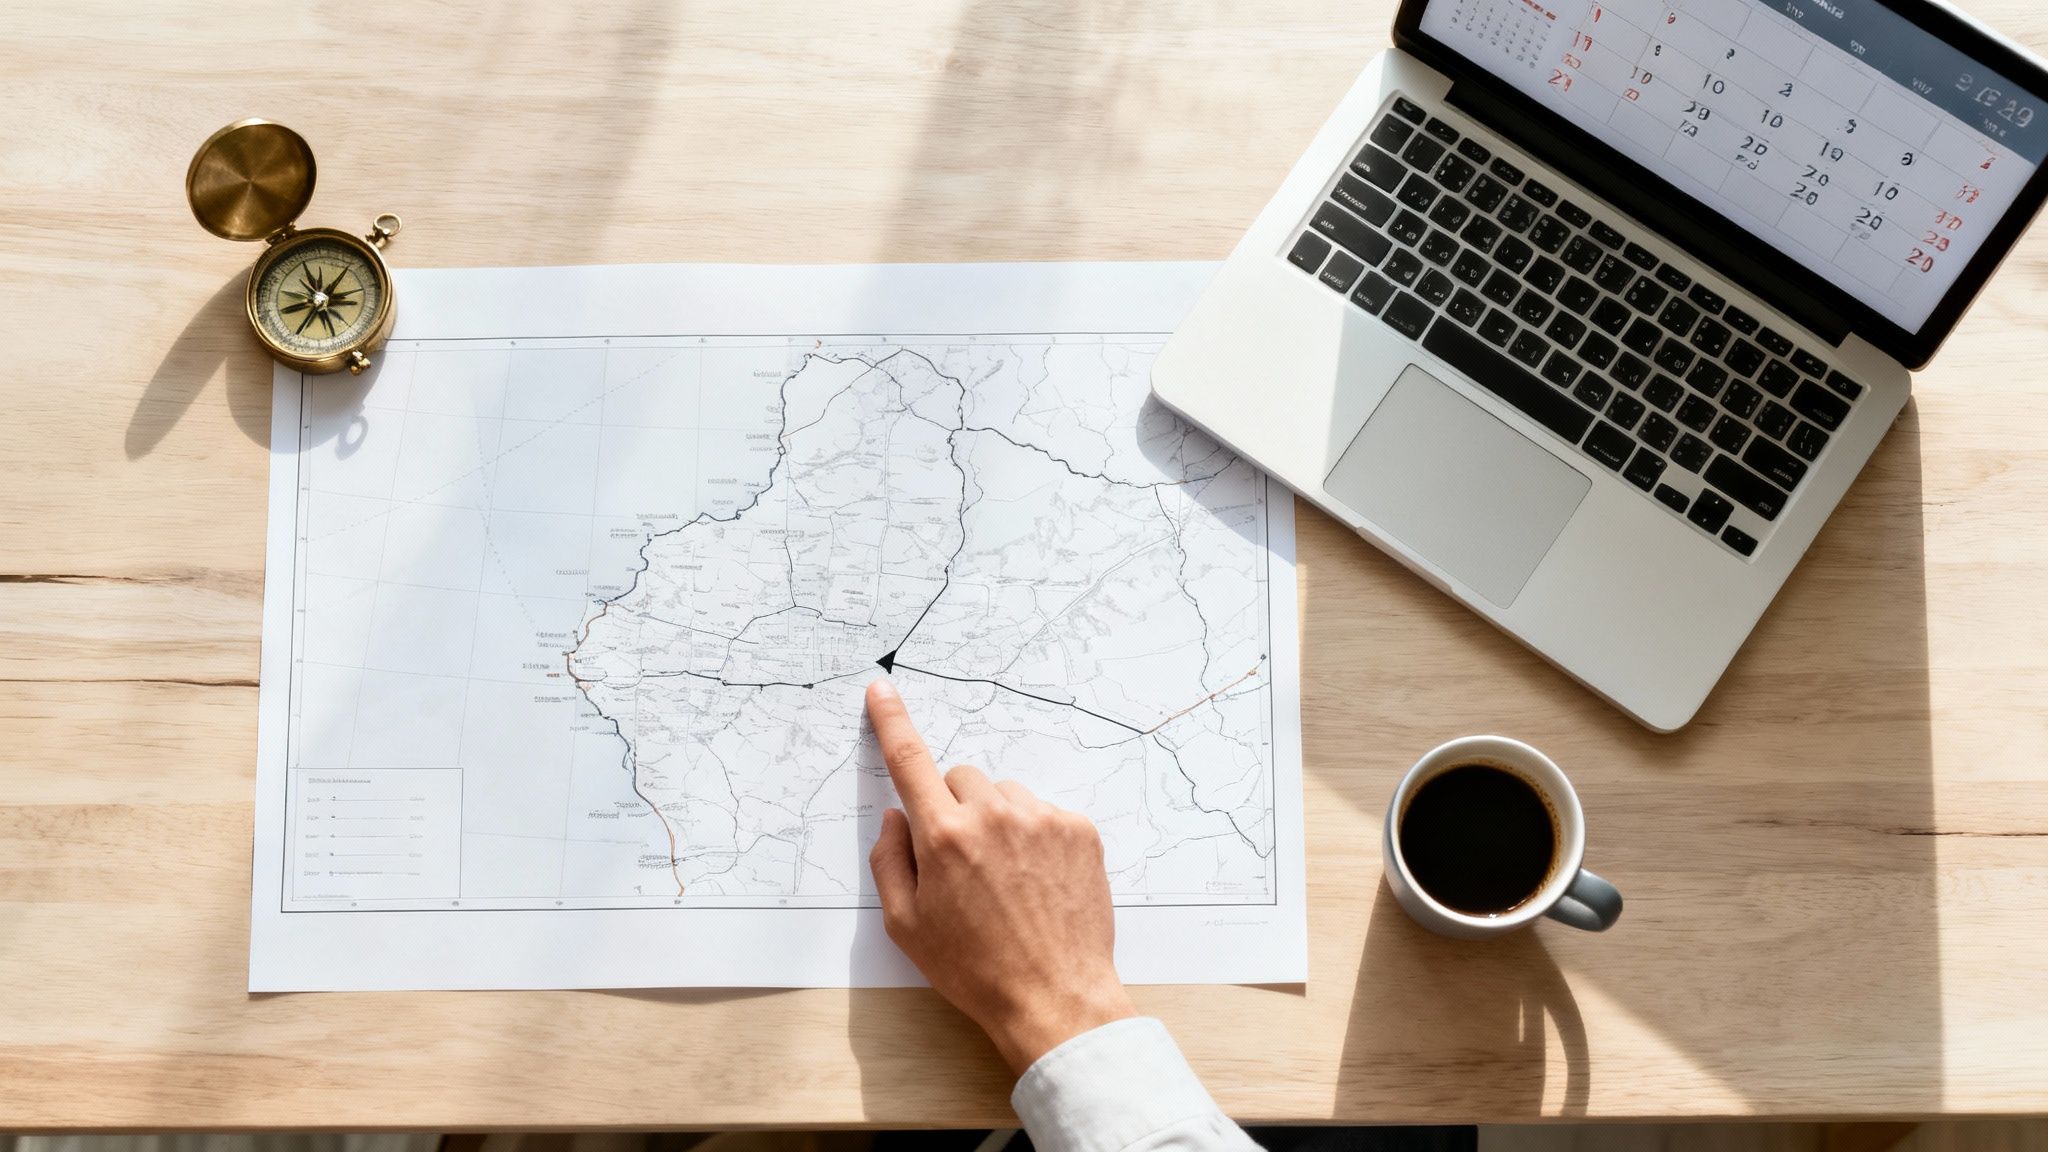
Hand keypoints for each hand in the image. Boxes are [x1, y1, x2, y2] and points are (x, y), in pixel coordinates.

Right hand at [865, 677, 1136, 1073]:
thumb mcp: (906, 926)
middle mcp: (994, 815)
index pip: (909, 761)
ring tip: (1005, 878)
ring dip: (997, 820)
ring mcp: (1042, 819)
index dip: (891, 721)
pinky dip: (1035, 835)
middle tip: (963, 861)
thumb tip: (897, 818)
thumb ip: (889, 861)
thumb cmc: (975, 969)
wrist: (1055, 997)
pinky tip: (1036, 880)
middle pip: (962, 778)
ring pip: (1005, 794)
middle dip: (954, 807)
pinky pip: (1044, 811)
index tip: (882, 690)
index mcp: (944, 836)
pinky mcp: (1079, 829)